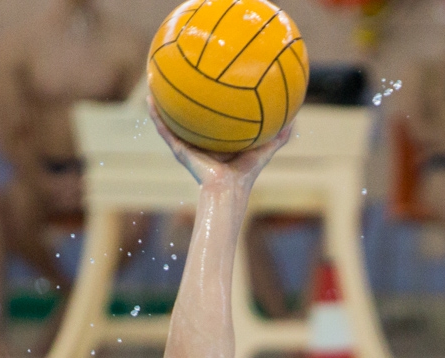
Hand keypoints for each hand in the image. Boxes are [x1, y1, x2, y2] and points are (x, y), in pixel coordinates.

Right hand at [147, 97, 290, 189]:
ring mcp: (186, 147)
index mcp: (216, 144)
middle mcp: (199, 144)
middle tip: (179, 79)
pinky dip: (156, 116)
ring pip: (171, 122)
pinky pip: (164, 130)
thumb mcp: (263, 149)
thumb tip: (295, 121)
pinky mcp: (179, 150)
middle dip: (184, 102)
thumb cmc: (245, 175)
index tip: (208, 87)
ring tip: (153, 84)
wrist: (228, 190)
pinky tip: (150, 100)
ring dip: (162, 105)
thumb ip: (278, 137)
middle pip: (189, 120)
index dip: (209, 107)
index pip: (211, 122)